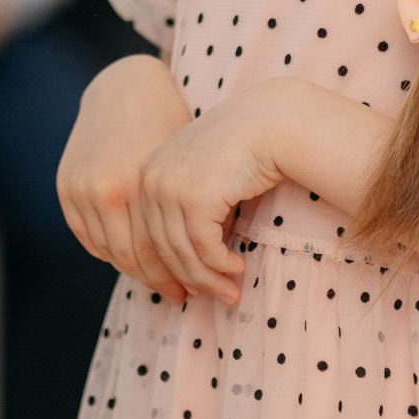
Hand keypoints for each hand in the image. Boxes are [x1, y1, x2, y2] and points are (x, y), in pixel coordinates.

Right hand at [56, 55, 194, 299]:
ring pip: (109, 252)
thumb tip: (209, 262)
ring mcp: (80, 189)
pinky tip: (132, 257)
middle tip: (185, 294)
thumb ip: (189, 210)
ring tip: (161, 281)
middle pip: (132, 258)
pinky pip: (87, 237)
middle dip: (161, 282)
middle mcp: (104, 190)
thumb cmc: (168, 123)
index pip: (157, 253)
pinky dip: (109, 252)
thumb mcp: (182, 165)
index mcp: (139, 184)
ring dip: (136, 272)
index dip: (182, 277)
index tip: (202, 290)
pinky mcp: (66, 186)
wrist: (125, 87)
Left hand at [133, 80, 298, 303]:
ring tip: (231, 292)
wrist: (271, 122)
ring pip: (182, 252)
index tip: (190, 286)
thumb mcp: (204, 178)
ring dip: (209, 278)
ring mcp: (169, 187)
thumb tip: (185, 259)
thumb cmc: (243, 149)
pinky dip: (221, 264)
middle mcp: (151, 177)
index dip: (168, 265)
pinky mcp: (195, 198)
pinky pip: (205, 247)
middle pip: (160, 246)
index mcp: (148, 170)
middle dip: (189, 278)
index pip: (149, 231)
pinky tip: (238, 268)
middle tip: (216, 296)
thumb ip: (189, 208)